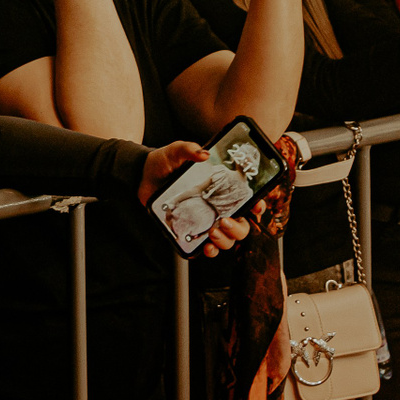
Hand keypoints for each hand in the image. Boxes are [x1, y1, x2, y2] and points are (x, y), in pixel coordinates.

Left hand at [138, 143, 254, 258]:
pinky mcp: (192, 230)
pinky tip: (206, 247)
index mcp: (221, 188)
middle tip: (225, 221)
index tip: (256, 207)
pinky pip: (209, 246)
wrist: (142, 175)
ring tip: (213, 233)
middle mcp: (218, 206)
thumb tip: (203, 154)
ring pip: (229, 239)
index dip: (257, 205)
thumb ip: (189, 149)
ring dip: (226, 241)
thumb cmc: (165, 162)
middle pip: (242, 224)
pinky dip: (211, 250)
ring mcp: (206, 220)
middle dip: (239, 228)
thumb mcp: (176, 152)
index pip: (247, 199)